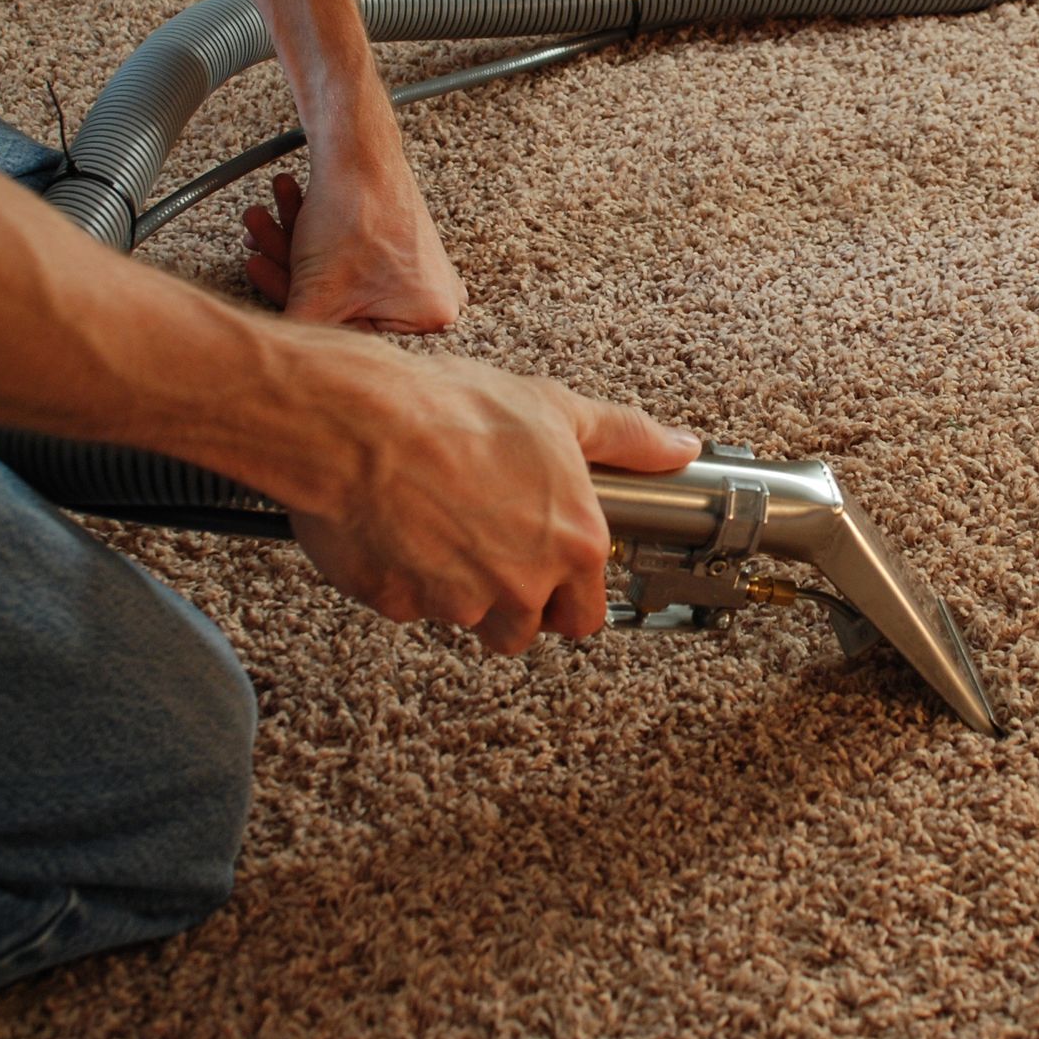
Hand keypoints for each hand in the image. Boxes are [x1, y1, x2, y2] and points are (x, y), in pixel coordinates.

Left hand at [242, 150, 466, 332]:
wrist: (359, 148)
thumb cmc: (351, 214)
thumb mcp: (315, 296)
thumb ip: (300, 340)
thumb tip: (285, 375)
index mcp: (432, 316)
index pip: (353, 338)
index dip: (304, 321)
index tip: (268, 308)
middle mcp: (437, 296)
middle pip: (344, 305)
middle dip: (290, 276)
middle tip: (256, 255)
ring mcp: (421, 270)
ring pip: (341, 278)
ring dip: (293, 252)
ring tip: (260, 222)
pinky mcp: (401, 246)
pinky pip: (348, 259)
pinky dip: (313, 244)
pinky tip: (281, 219)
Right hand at [288, 350, 700, 652]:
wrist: (359, 421)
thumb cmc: (454, 410)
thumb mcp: (556, 410)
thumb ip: (627, 438)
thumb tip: (678, 447)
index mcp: (572, 545)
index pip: (586, 614)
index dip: (566, 593)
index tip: (547, 568)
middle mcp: (522, 585)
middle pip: (524, 629)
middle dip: (510, 602)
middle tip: (488, 546)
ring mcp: (458, 602)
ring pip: (465, 618)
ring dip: (455, 587)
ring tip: (438, 522)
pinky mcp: (398, 604)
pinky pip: (406, 604)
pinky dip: (403, 575)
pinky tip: (396, 524)